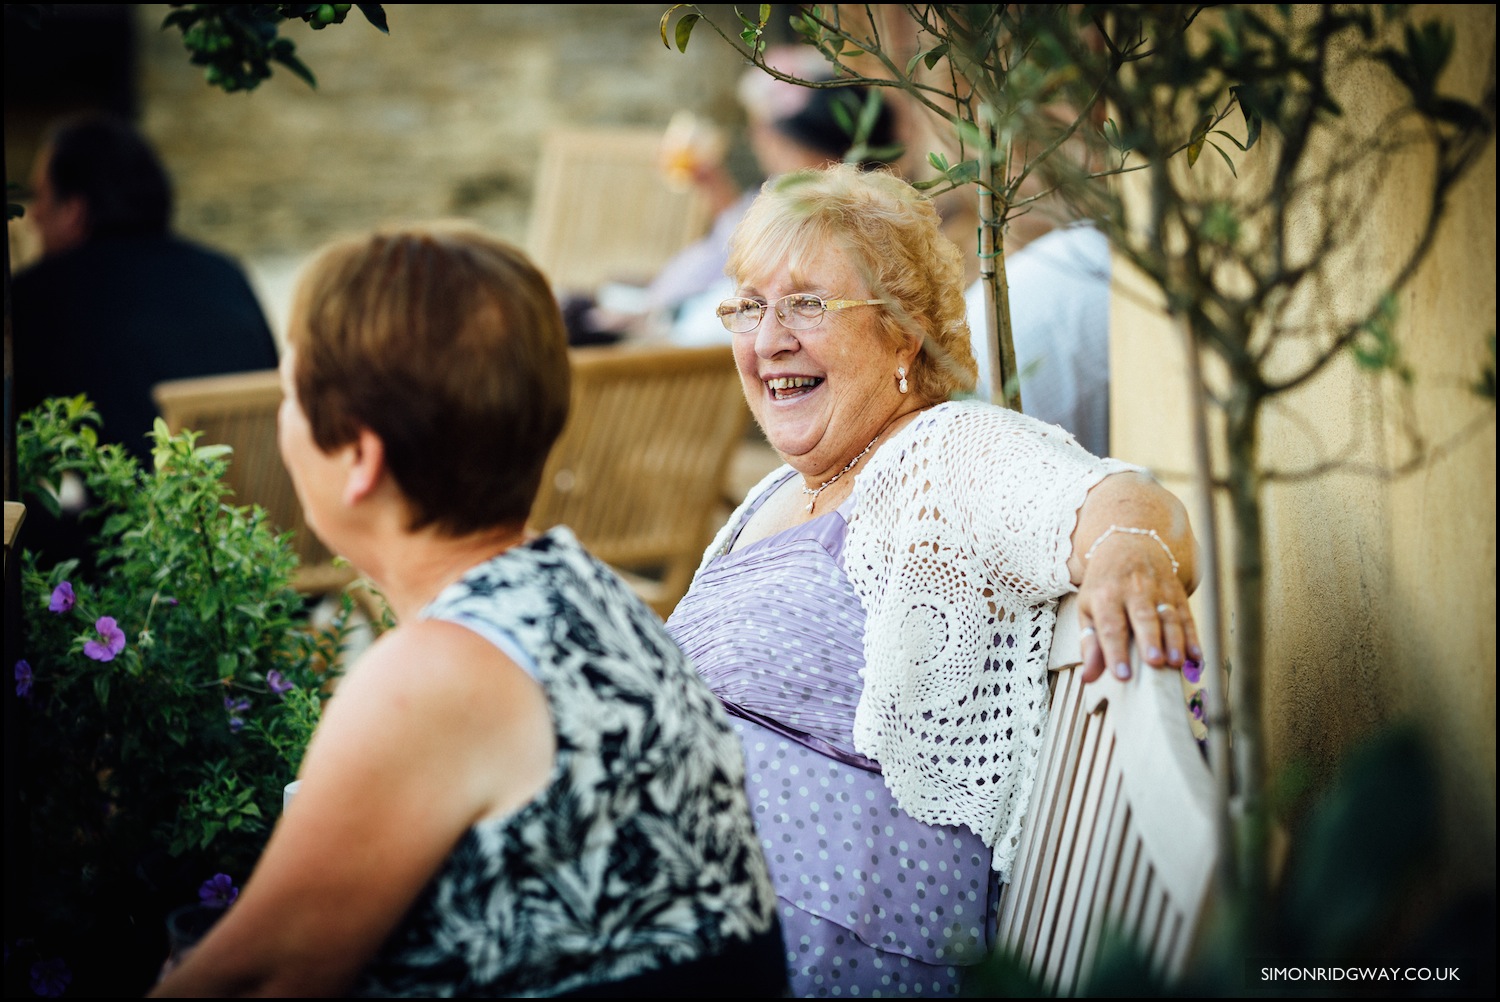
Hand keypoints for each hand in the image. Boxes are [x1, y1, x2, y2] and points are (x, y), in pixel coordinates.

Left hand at [1075, 529, 1201, 683]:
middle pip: (1143, 617)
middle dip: (1150, 640)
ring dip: (1175, 641)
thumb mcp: (1088, 609)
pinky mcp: (1177, 593)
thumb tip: (1088, 678)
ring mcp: (1158, 590)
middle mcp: (1133, 591)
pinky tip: (1196, 656)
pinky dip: (1193, 637)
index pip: (1111, 626)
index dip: (1116, 652)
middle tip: (1155, 663)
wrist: (1127, 544)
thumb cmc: (1105, 585)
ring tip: (1176, 663)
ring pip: (1169, 616)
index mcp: (1106, 596)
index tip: (1122, 675)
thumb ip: (1090, 644)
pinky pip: (1187, 616)